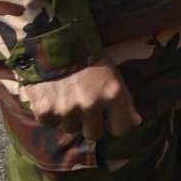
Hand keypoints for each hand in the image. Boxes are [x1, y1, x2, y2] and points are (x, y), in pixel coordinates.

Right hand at [23, 61, 141, 143]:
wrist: (55, 45)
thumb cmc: (91, 61)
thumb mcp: (114, 76)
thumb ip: (126, 100)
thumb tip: (136, 122)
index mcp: (112, 95)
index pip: (122, 129)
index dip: (117, 125)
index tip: (111, 120)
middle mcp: (91, 105)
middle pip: (94, 134)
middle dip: (91, 124)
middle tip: (86, 108)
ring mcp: (67, 110)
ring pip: (71, 129)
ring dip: (71, 118)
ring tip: (69, 98)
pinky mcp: (45, 112)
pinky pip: (51, 124)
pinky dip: (52, 114)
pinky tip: (54, 97)